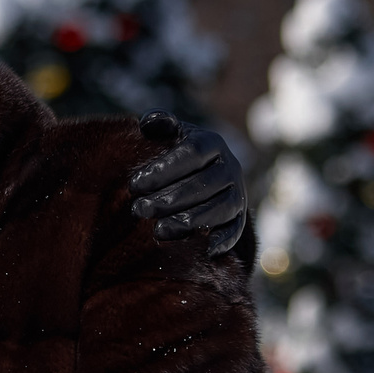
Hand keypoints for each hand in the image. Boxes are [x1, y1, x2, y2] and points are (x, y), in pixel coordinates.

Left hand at [128, 114, 245, 255]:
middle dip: (169, 199)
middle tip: (139, 210)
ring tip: (159, 231)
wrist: (210, 174)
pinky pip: (235, 229)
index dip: (163, 170)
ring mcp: (237, 192)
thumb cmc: (180, 154)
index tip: (134, 184)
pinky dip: (224, 240)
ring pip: (219, 208)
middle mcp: (230, 166)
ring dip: (190, 221)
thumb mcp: (172, 135)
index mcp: (211, 143)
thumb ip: (160, 126)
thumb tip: (147, 122)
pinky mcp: (239, 216)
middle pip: (203, 184)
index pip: (191, 153)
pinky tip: (206, 250)